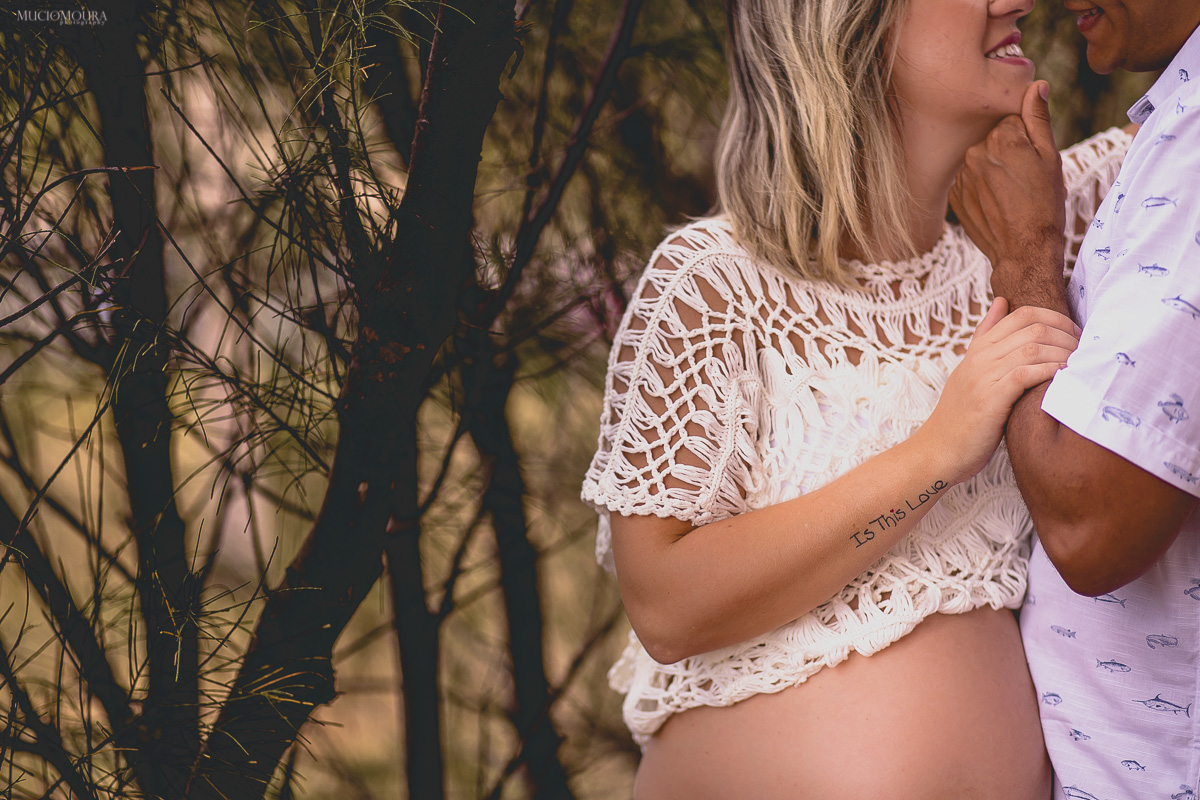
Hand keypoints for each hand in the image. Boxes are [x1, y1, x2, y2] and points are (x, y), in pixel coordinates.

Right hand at [918, 298, 1079, 483]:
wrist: (939, 449)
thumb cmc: (962, 415)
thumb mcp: (971, 369)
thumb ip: (986, 337)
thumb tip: (1001, 302)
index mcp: (978, 348)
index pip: (1021, 314)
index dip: (1055, 319)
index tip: (1073, 335)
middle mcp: (980, 357)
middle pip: (1032, 327)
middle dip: (1065, 335)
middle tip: (1083, 350)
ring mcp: (983, 376)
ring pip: (1032, 347)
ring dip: (1062, 353)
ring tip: (1077, 365)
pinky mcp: (990, 399)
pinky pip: (1025, 373)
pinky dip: (1049, 372)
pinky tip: (1062, 379)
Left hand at [950, 81, 1067, 309]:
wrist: (1023, 249)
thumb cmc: (1044, 204)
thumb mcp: (1050, 158)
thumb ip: (1038, 119)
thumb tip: (1036, 85)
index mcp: (1002, 138)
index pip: (1011, 120)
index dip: (1025, 138)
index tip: (1033, 158)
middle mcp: (976, 152)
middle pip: (993, 138)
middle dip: (1007, 151)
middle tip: (1023, 178)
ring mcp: (962, 175)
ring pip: (980, 159)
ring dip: (992, 169)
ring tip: (1010, 193)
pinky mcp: (954, 195)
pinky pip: (969, 179)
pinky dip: (980, 186)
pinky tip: (996, 202)